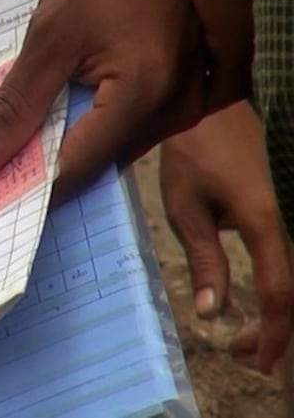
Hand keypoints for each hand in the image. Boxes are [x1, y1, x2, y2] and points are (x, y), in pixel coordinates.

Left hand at [0, 0, 252, 205]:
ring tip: (17, 148)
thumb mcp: (52, 36)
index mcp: (143, 96)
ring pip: (109, 148)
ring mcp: (181, 106)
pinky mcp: (178, 96)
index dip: (31, 187)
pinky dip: (88, 128)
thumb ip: (16, 104)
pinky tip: (56, 120)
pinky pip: (124, 127)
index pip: (77, 168)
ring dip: (65, 147)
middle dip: (43, 168)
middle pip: (94, 163)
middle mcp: (171, 113)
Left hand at [160, 100, 293, 374]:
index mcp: (265, 221)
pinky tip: (258, 299)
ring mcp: (290, 210)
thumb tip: (212, 312)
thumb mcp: (186, 209)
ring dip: (278, 310)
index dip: (273, 332)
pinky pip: (288, 255)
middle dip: (276, 329)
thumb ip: (205, 261)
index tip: (258, 362)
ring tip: (249, 336)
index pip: (279, 291)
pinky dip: (278, 284)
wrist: (214, 106)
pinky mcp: (284, 206)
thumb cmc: (193, 155)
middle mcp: (289, 218)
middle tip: (246, 353)